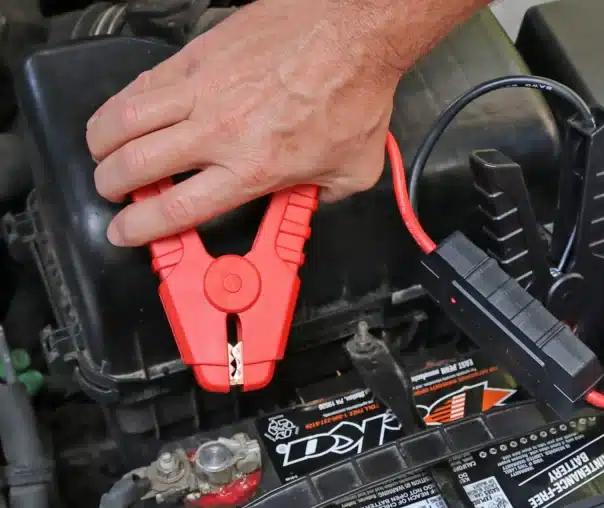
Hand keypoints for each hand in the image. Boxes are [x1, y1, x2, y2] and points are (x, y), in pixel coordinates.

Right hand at [86, 0, 486, 246]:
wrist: (353, 34)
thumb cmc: (354, 92)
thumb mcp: (352, 170)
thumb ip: (319, 197)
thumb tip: (303, 204)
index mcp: (253, 168)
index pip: (177, 208)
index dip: (140, 227)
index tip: (126, 231)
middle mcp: (220, 131)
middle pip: (135, 166)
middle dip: (111, 185)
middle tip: (112, 190)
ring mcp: (203, 89)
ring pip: (125, 119)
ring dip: (104, 143)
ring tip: (104, 153)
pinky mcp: (199, 55)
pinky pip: (144, 82)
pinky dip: (124, 101)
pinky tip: (125, 111)